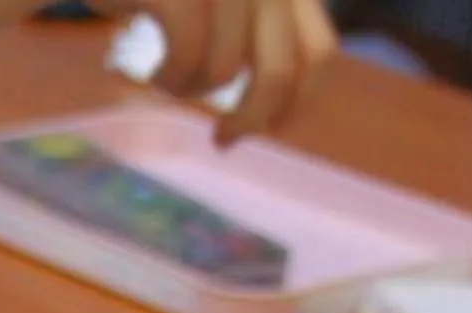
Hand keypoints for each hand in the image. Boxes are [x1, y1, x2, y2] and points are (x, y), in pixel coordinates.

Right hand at [107, 0, 335, 141]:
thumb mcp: (220, 5)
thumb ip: (256, 32)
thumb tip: (273, 108)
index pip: (318, 54)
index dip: (298, 102)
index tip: (270, 127)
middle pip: (278, 74)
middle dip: (249, 119)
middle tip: (222, 140)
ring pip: (221, 71)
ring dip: (189, 89)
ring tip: (167, 78)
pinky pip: (185, 58)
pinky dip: (168, 78)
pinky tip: (153, 72)